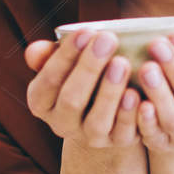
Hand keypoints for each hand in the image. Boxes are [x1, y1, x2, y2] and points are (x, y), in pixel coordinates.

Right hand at [24, 30, 140, 148]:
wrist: (107, 106)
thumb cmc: (83, 73)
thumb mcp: (65, 61)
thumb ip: (49, 54)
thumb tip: (35, 50)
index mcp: (41, 101)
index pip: (48, 80)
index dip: (66, 56)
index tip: (86, 31)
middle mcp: (62, 124)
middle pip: (71, 100)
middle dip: (89, 68)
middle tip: (107, 40)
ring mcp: (90, 137)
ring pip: (97, 122)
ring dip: (109, 92)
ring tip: (123, 63)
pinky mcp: (118, 142)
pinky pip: (124, 132)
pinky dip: (131, 114)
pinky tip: (138, 93)